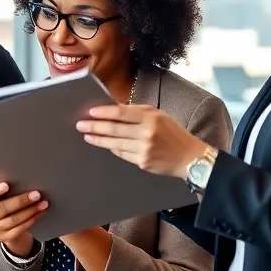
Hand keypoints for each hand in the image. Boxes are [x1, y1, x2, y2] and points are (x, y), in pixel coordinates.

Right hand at [0, 182, 46, 257]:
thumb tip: (24, 180)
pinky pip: (20, 228)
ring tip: (43, 203)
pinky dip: (32, 219)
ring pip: (14, 219)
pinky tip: (40, 212)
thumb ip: (4, 190)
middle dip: (20, 201)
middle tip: (36, 194)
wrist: (6, 228)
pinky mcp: (6, 237)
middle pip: (2, 208)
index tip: (7, 185)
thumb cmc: (4, 204)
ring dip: (30, 210)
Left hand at [78, 104, 209, 179]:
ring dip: (98, 139)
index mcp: (151, 117)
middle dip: (94, 126)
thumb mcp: (159, 116)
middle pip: (114, 128)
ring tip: (87, 135)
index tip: (90, 112)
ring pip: (114, 143)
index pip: (121, 112)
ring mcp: (144, 149)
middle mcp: (147, 132)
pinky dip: (112, 148)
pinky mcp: (142, 162)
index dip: (103, 112)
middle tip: (80, 124)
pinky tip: (104, 144)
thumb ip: (137, 112)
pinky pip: (121, 154)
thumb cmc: (173, 133)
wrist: (190, 157)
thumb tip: (114, 108)